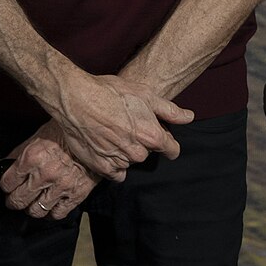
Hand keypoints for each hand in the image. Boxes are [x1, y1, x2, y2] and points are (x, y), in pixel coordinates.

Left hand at [0, 123, 96, 218]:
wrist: (96, 136)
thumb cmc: (66, 134)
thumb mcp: (38, 136)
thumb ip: (20, 153)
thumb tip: (6, 165)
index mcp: (32, 157)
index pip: (7, 183)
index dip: (6, 186)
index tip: (8, 186)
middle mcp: (44, 174)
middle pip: (18, 201)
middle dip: (14, 201)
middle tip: (16, 198)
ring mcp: (61, 186)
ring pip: (36, 211)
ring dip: (32, 208)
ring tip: (33, 202)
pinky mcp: (76, 195)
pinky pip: (57, 214)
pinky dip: (51, 212)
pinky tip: (50, 205)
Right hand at [48, 70, 193, 179]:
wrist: (76, 99)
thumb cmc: (111, 92)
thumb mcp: (145, 94)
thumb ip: (170, 110)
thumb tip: (189, 117)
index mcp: (152, 136)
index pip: (171, 150)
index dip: (168, 142)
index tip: (162, 137)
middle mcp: (137, 153)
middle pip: (148, 153)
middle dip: (142, 142)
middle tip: (127, 125)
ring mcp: (119, 162)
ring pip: (130, 161)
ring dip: (125, 151)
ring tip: (112, 132)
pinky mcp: (101, 167)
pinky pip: (116, 173)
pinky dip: (113, 163)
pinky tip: (105, 146)